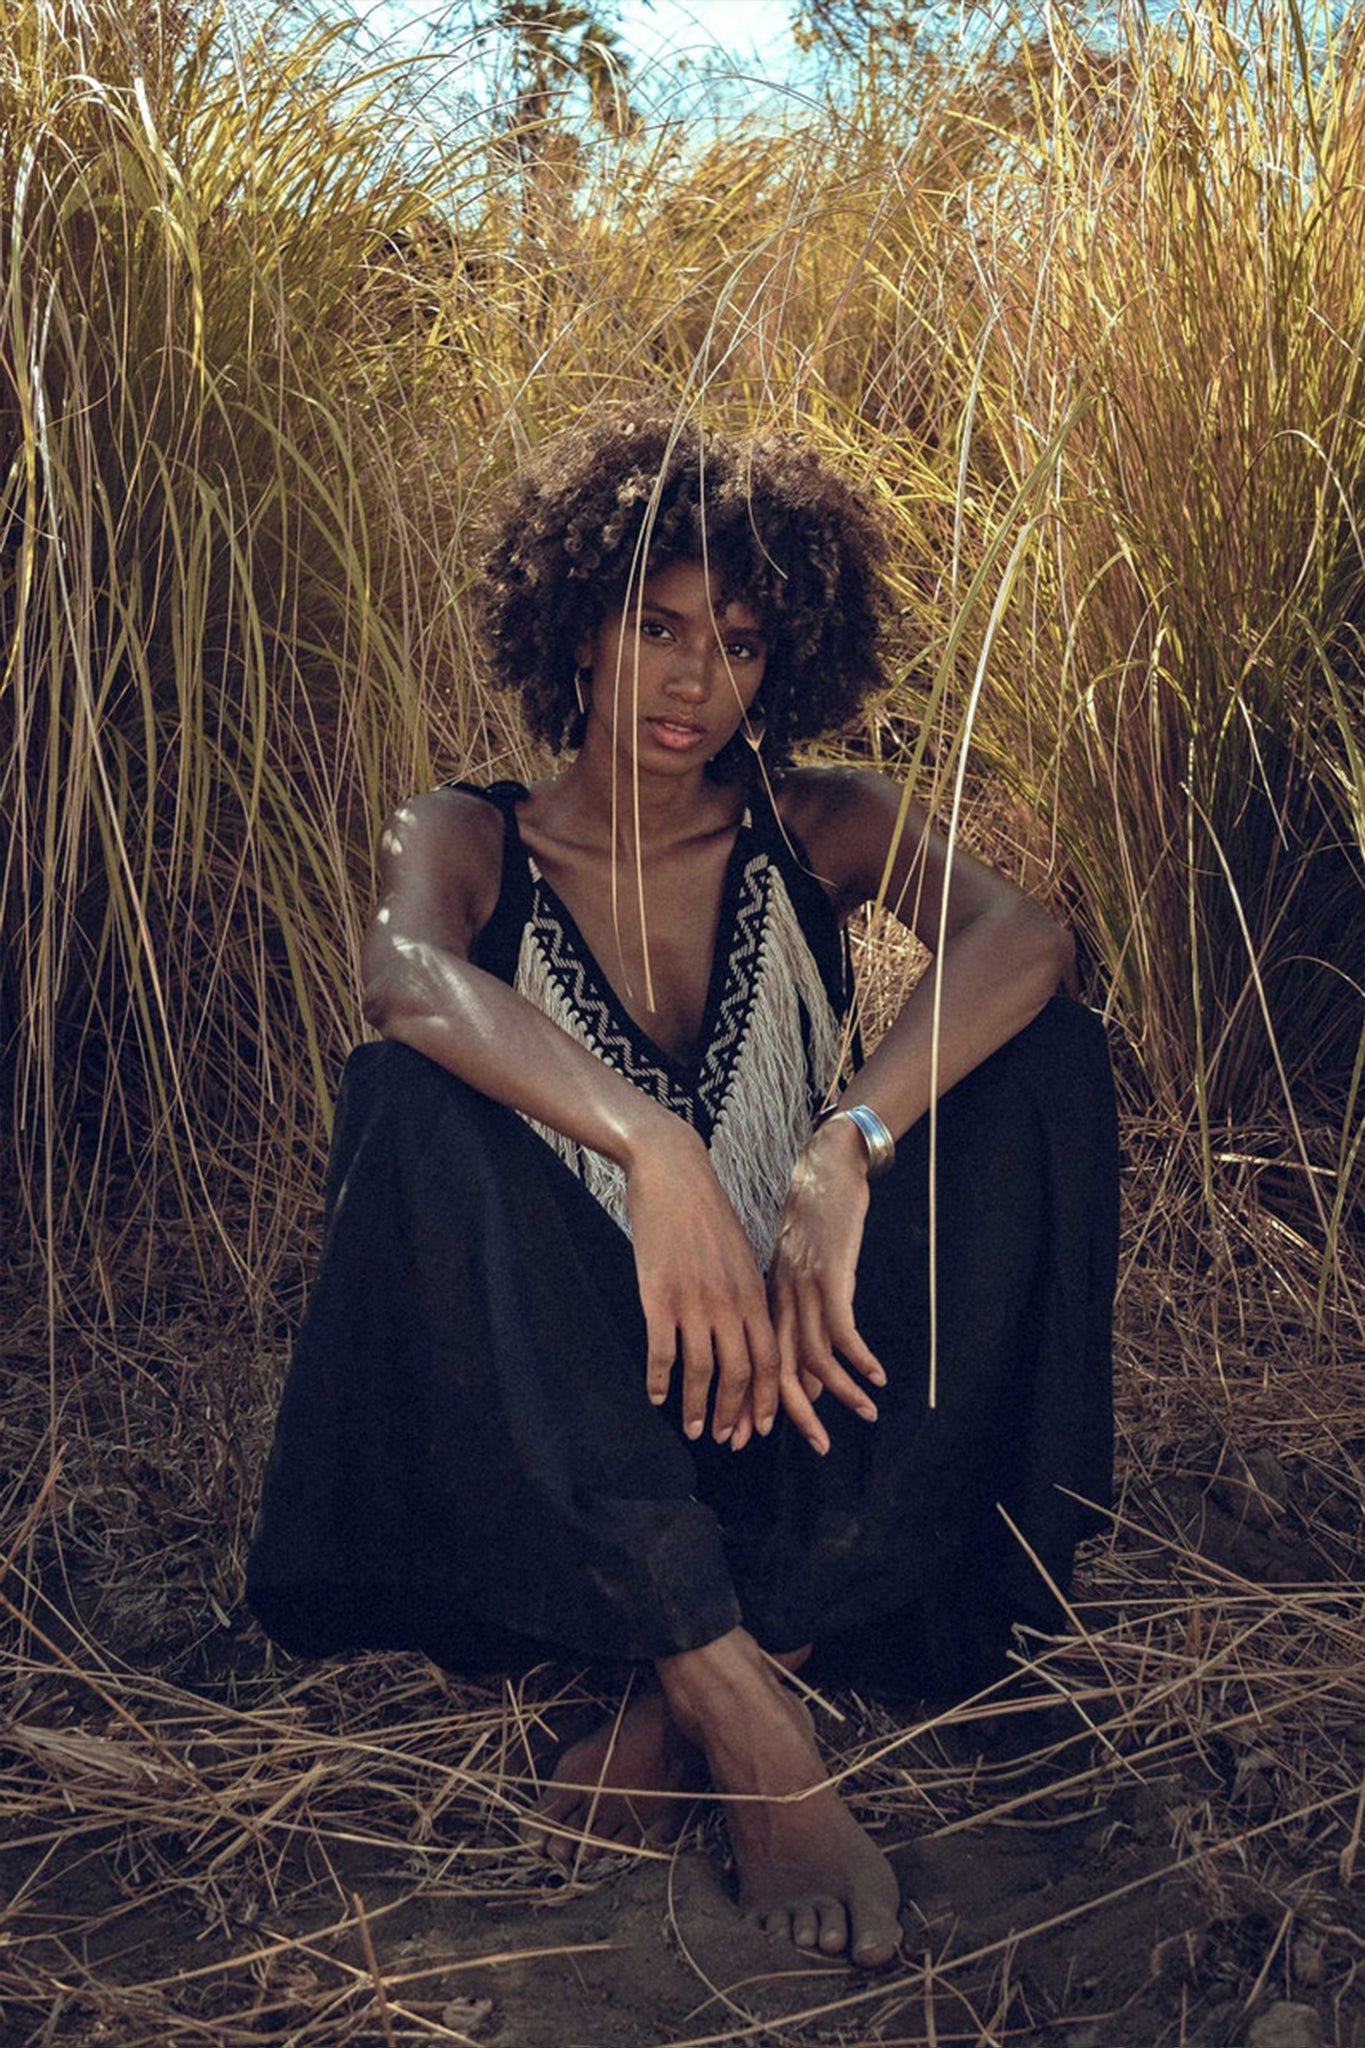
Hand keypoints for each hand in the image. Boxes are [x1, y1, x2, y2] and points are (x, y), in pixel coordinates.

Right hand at [625, 1122, 780, 1444]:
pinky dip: (660, 1380)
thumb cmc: (705, 1213)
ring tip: (694, 1428)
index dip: (764, 1400)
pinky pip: (662, 1351)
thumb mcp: (739, 1255)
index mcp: (753, 1293)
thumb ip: (745, 1295)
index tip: (759, 1427)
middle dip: (735, 1414)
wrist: (674, 1172)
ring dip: (699, 1407)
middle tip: (727, 1439)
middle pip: (739, 1373)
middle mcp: (730, 1302)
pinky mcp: (659, 1295)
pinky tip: (655, 1395)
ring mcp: (695, 1300)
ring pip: (703, 1371)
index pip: (769, 1360)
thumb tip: (746, 1333)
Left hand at [768, 1117, 886, 1454]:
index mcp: (765, 1301)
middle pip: (779, 1368)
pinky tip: (876, 1376)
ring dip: (841, 1391)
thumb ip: (794, 1320)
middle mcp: (780, 1300)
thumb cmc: (811, 1220)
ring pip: (814, 1354)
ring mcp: (804, 1288)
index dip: (752, 1403)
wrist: (823, 1168)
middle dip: (794, 1413)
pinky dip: (859, 1357)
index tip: (748, 1437)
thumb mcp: (794, 1272)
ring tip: (866, 1415)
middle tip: (816, 1447)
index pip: (754, 1364)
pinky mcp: (830, 1274)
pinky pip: (843, 1328)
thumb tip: (804, 1375)